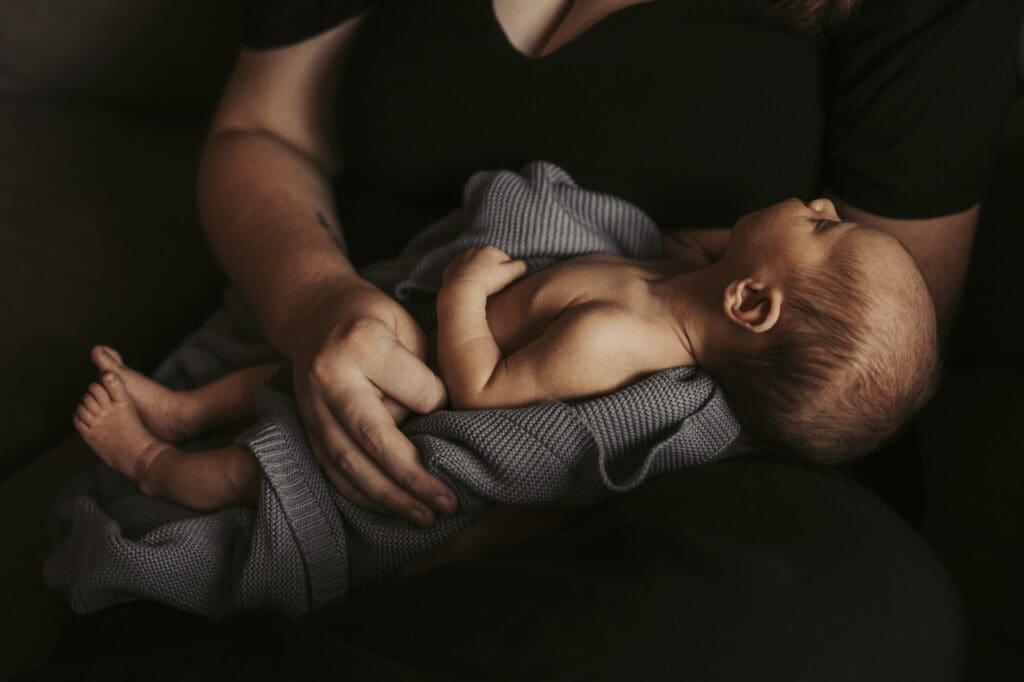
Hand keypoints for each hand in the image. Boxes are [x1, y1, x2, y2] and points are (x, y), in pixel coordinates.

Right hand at [285, 276, 454, 525]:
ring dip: (390, 497)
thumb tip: (443, 424)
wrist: (313, 314)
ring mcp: (311, 406)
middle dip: (415, 479)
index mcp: (361, 344)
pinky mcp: (305, 426)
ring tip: (425, 516)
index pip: (416, 393)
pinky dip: (361, 494)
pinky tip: (389, 508)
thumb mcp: (407, 327)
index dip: (439, 406)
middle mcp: (329, 378)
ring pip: (350, 463)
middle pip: (375, 440)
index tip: (450, 406)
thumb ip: (425, 373)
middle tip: (449, 503)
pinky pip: (331, 469)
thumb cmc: (374, 319)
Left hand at [442, 245, 526, 295]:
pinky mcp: (449, 268)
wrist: (461, 291)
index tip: (506, 281)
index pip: (504, 258)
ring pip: (472, 264)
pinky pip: (459, 271)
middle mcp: (473, 250)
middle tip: (493, 285)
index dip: (507, 270)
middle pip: (487, 260)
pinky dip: (464, 276)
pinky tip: (467, 286)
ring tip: (480, 287)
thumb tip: (524, 265)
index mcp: (489, 249)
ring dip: (477, 272)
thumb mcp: (509, 274)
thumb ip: (519, 267)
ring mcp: (459, 258)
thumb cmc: (487, 282)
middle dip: (491, 269)